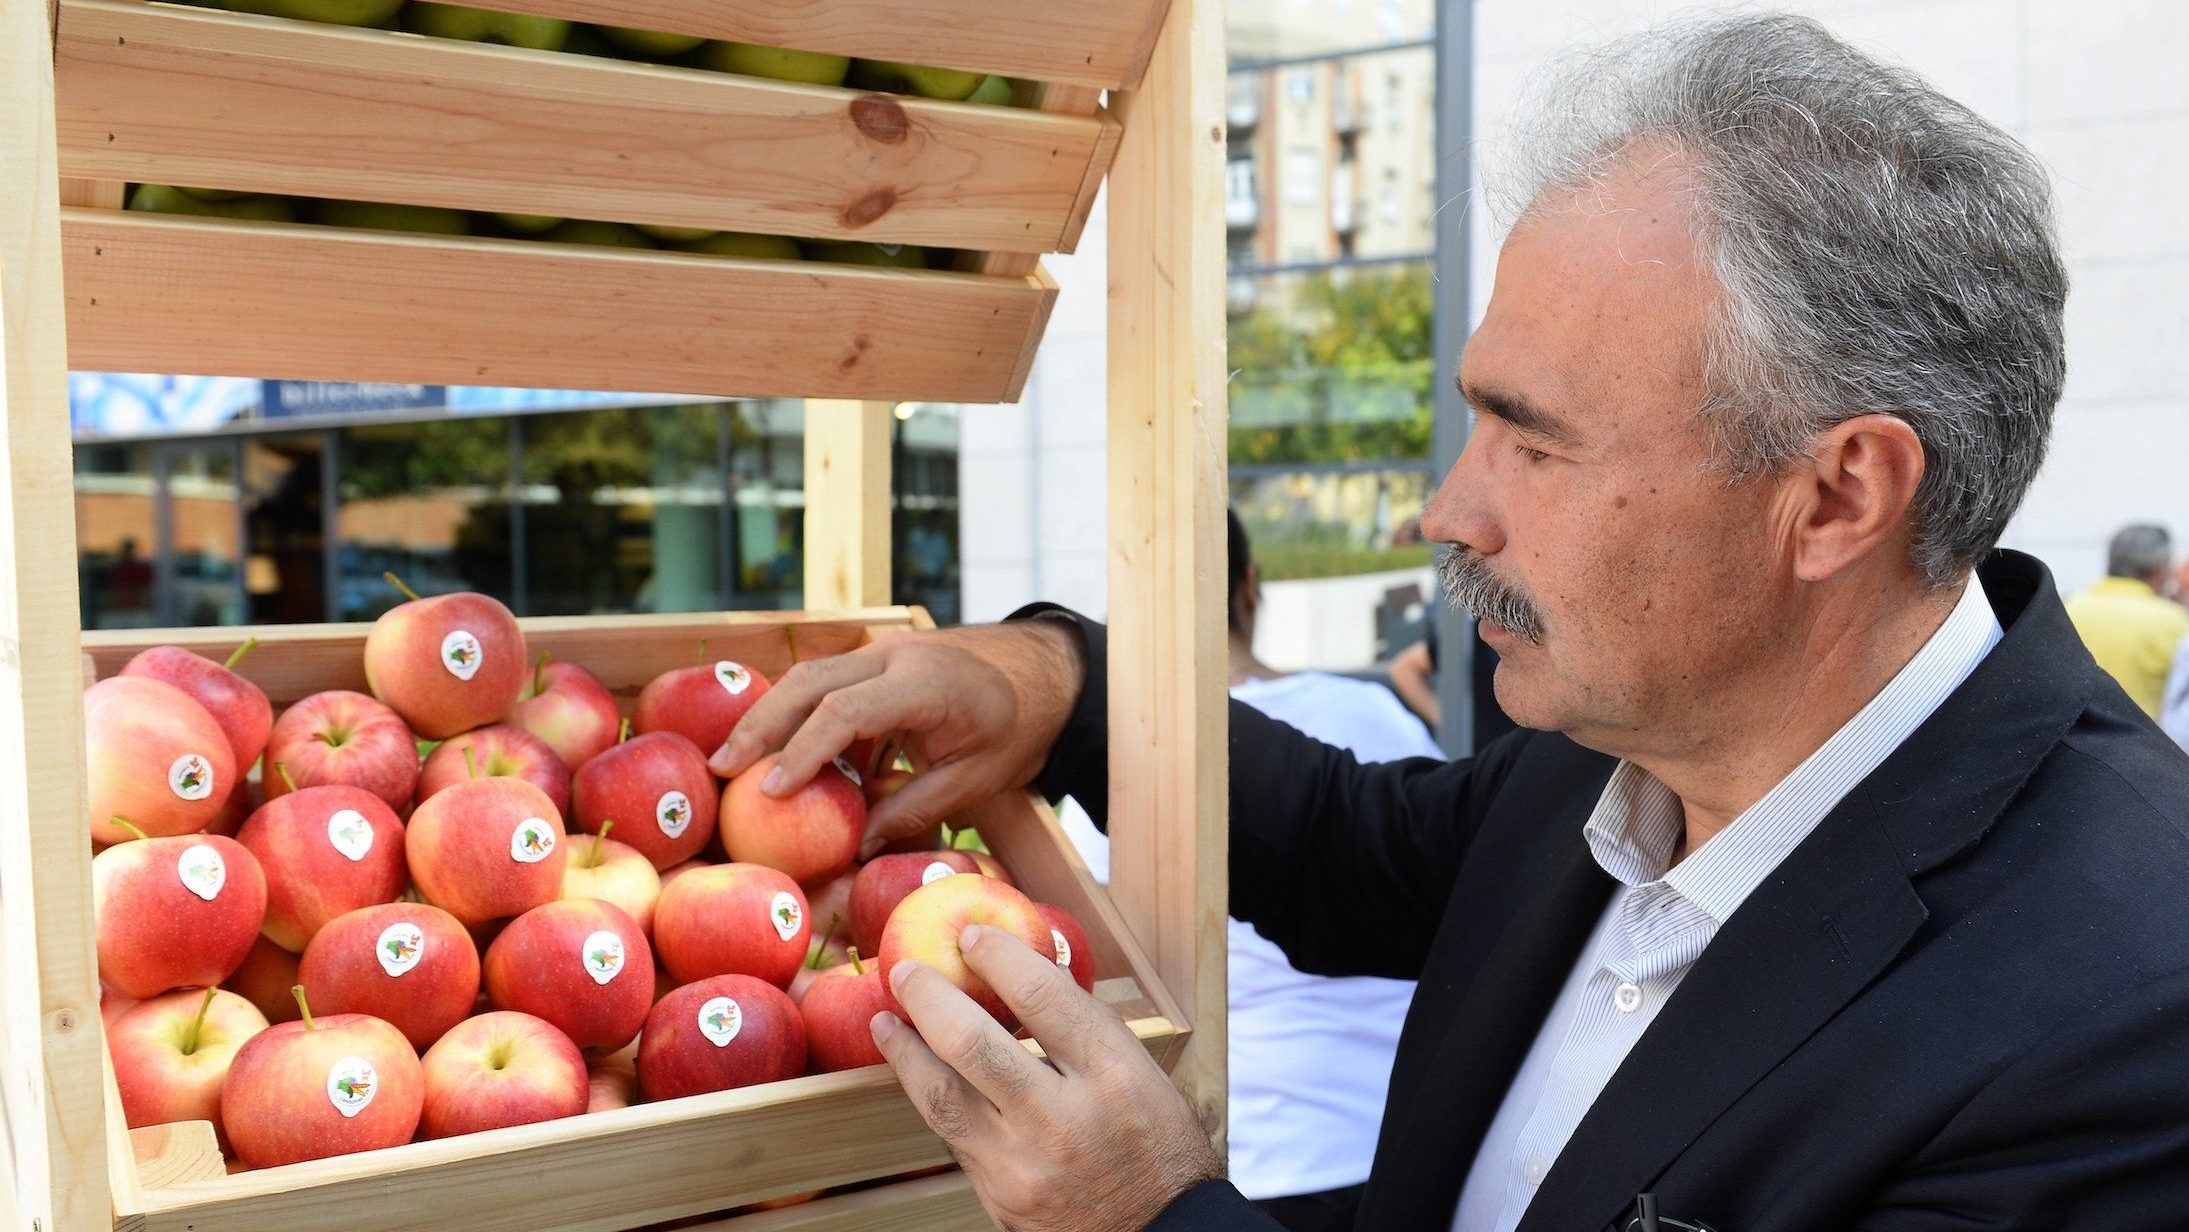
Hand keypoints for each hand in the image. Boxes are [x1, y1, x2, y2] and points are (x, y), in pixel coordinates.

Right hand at [711, 620, 1085, 856]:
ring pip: (810, 677)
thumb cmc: (1014, 730)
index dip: (804, 751)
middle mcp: (894, 656)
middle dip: (761, 724)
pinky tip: (781, 758)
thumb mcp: (973, 779)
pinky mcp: (875, 661)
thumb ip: (913, 809)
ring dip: (770, 717)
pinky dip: (801, 718)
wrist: (1040, 672)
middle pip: (810, 682)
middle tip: (721, 768)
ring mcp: (882, 652)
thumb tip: (854, 848)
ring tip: (734, 763)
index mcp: (924, 683)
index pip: (846, 711)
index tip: (771, 789)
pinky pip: (828, 685)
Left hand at [873, 926, 1221, 1231]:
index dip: (997, 955)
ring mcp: (1024, 1163)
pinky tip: (916, 1072)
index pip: (1043, 996)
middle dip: (928, 997)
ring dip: (904, 1051)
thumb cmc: (1158, 1144)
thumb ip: (1085, 1028)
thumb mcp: (1144, 1073)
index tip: (970, 935)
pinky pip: (951, 1135)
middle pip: (972, 1043)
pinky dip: (928, 1096)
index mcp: (1113, 1075)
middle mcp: (1064, 1118)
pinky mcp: (999, 1196)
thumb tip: (1025, 968)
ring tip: (885, 1020)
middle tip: (904, 969)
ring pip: (941, 1096)